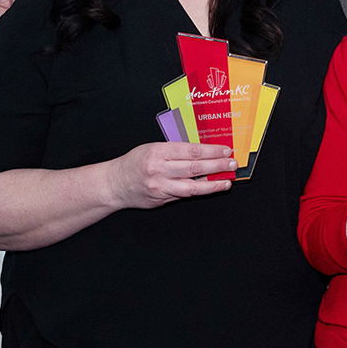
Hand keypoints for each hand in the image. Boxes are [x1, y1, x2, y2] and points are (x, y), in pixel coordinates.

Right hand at [109, 141, 234, 208]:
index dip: (211, 151)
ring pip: (192, 186)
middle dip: (217, 166)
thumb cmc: (135, 162)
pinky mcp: (161, 199)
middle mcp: (159, 169)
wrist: (113, 184)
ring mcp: (160, 186)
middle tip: (232, 164)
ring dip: (213, 183)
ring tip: (227, 180)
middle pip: (194, 168)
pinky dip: (201, 191)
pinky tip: (212, 188)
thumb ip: (177, 151)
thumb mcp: (153, 148)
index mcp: (158, 152)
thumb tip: (205, 152)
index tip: (226, 150)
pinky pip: (185, 195)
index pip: (191, 151)